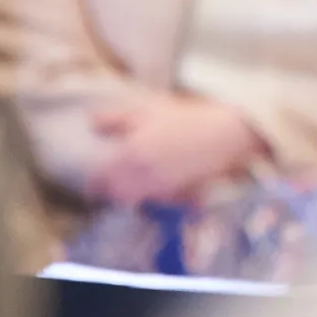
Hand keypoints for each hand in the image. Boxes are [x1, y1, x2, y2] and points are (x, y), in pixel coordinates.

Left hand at [86, 90, 264, 202]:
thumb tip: (91, 123)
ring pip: (136, 203)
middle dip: (111, 195)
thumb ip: (116, 119)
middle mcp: (142, 175)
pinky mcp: (180, 194)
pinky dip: (156, 204)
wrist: (225, 132)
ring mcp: (162, 187)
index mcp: (129, 154)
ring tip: (131, 196)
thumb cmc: (185, 119)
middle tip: (110, 193)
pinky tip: (158, 196)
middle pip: (117, 196)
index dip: (94, 184)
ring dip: (131, 201)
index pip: (101, 178)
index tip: (94, 186)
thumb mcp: (147, 112)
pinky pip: (160, 205)